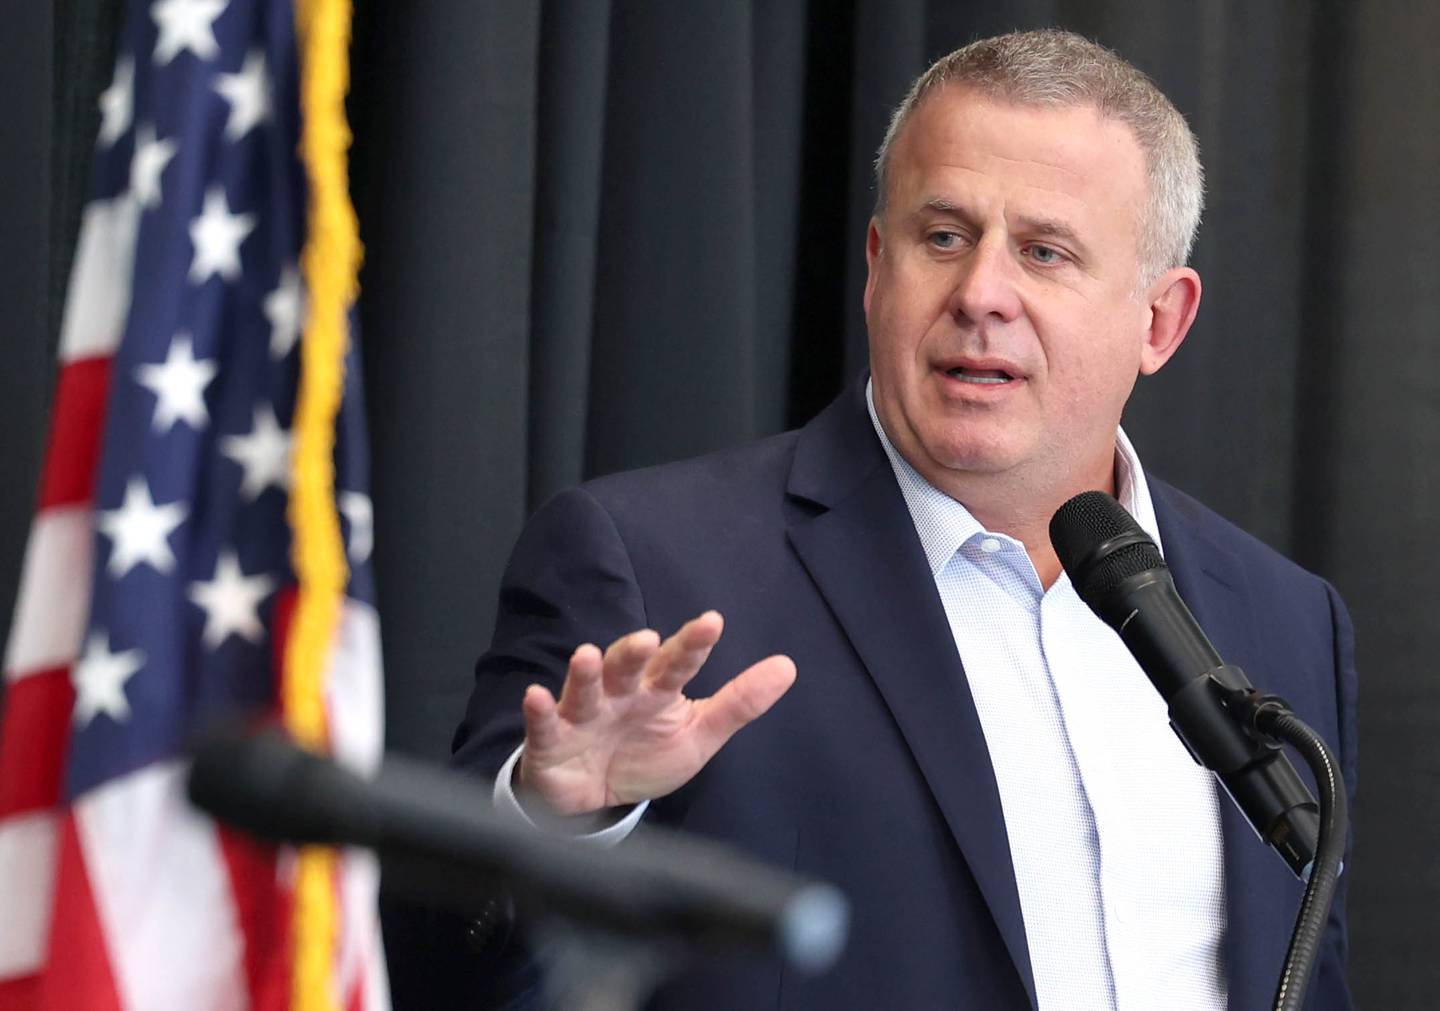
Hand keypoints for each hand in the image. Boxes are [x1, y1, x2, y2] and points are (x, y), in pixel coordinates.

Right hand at [516, 611, 795, 815]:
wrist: (593, 799)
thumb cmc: (645, 754)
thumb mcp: (698, 734)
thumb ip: (739, 703)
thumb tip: (788, 666)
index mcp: (656, 689)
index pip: (677, 662)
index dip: (693, 644)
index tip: (712, 622)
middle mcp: (619, 693)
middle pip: (626, 665)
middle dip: (633, 651)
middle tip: (648, 639)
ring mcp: (583, 713)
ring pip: (584, 688)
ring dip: (585, 673)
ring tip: (589, 656)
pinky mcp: (551, 739)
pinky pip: (543, 722)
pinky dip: (537, 711)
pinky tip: (536, 697)